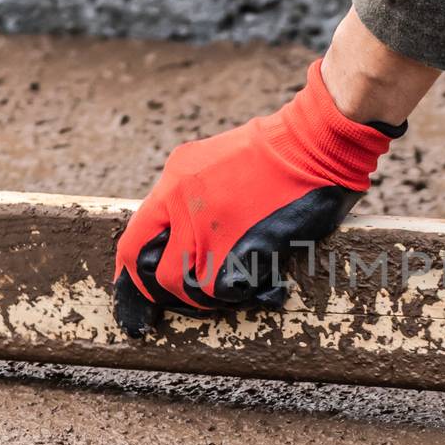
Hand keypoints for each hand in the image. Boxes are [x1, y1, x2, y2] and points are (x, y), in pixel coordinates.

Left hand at [113, 60, 396, 333]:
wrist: (312, 144)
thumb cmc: (272, 149)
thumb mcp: (210, 159)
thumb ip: (186, 194)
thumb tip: (176, 232)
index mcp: (174, 184)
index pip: (134, 242)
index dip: (132, 276)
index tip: (140, 290)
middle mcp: (185, 208)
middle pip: (158, 274)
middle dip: (167, 295)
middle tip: (184, 301)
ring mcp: (214, 231)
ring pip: (190, 287)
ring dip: (204, 298)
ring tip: (225, 291)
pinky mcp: (246, 249)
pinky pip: (224, 291)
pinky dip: (234, 296)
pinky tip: (251, 287)